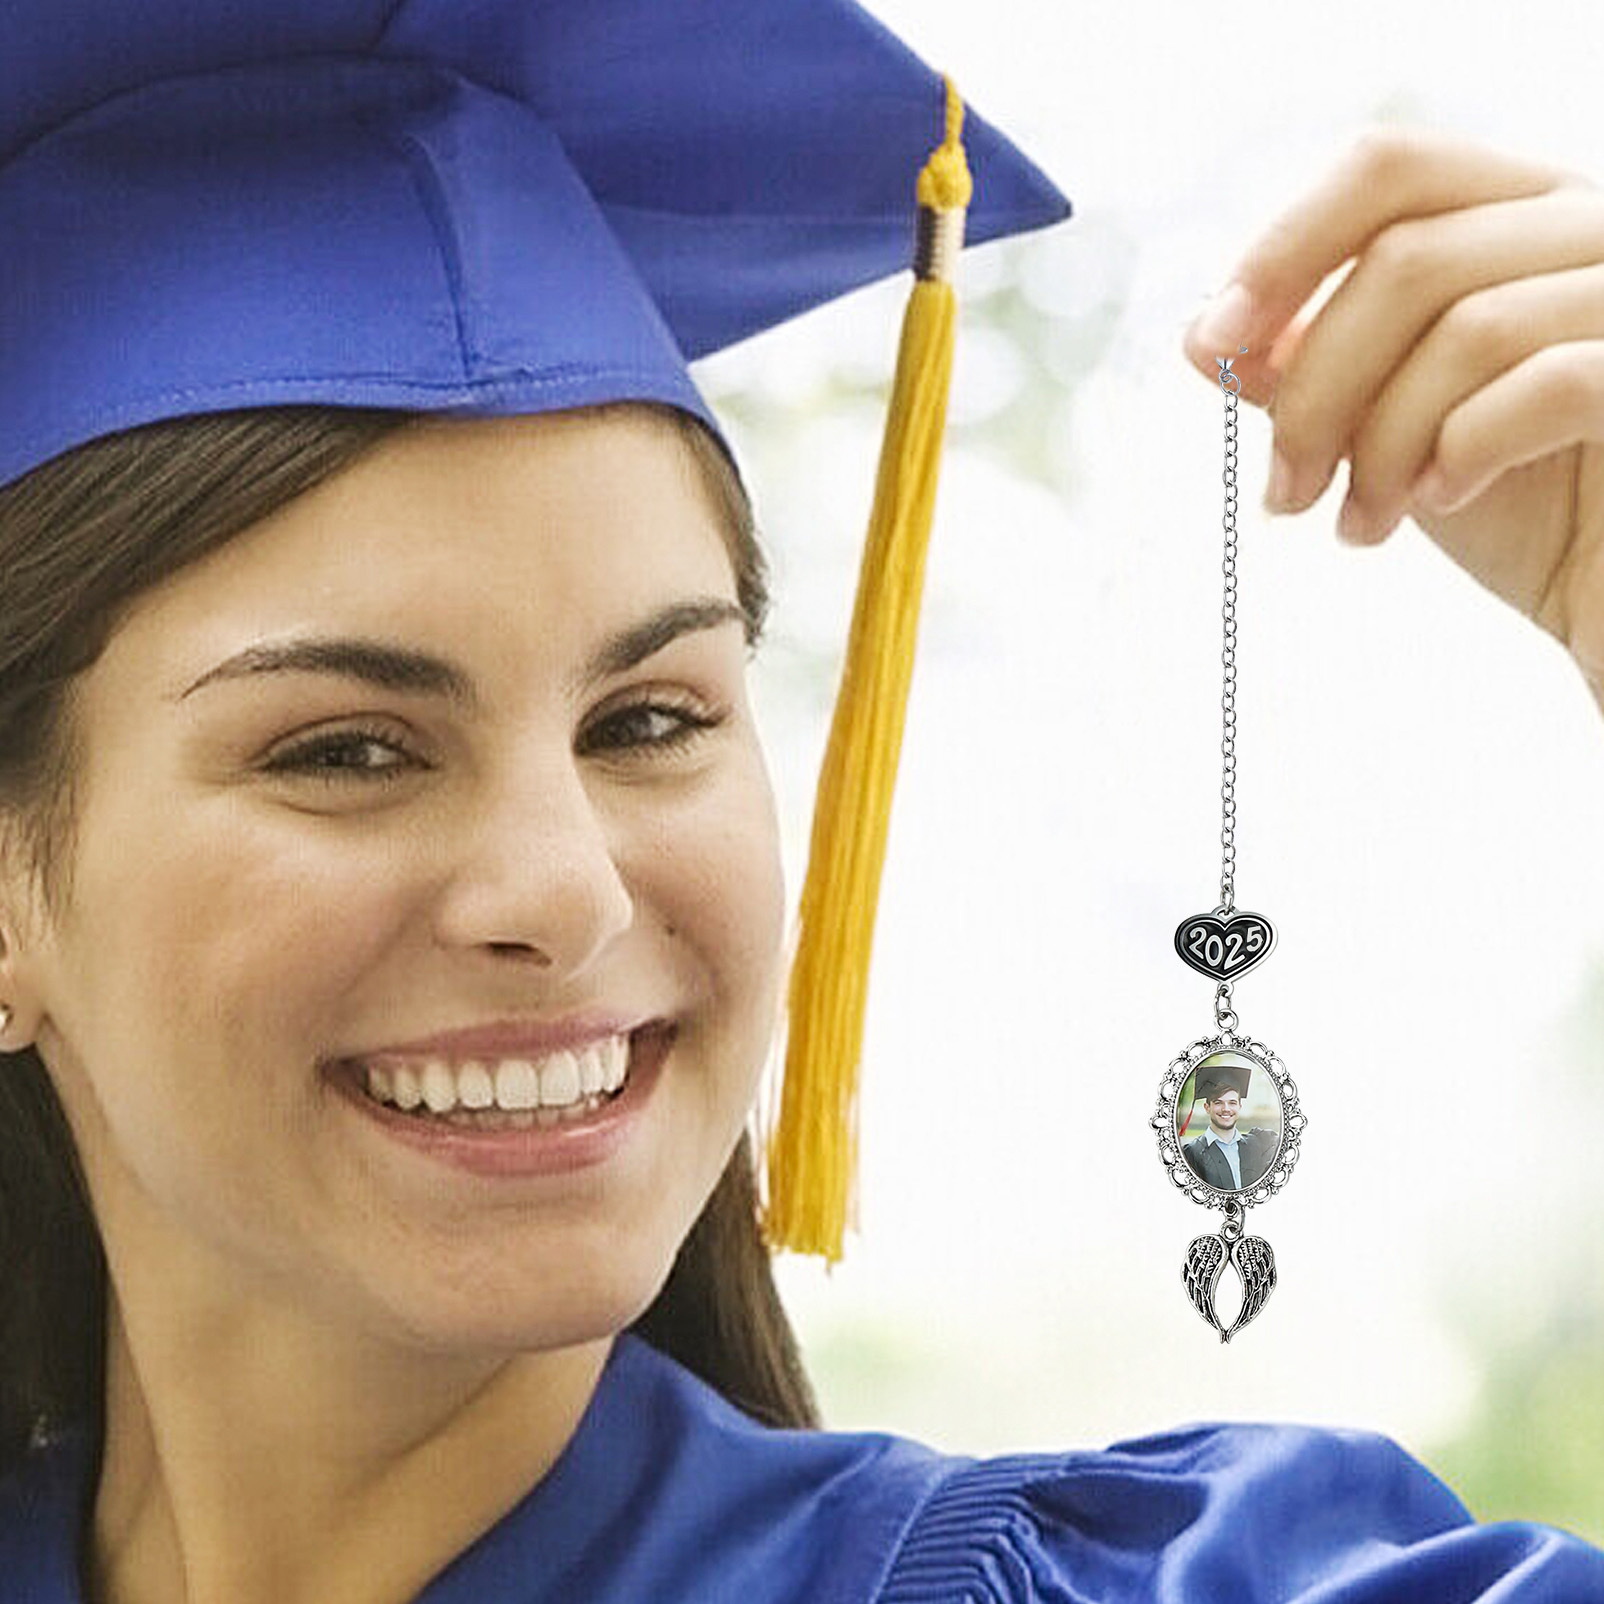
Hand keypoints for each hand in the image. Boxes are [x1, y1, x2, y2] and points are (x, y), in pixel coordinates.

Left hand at [1180, 125, 1603, 708]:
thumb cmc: (1517, 504)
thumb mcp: (1393, 428)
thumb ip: (1313, 371)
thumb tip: (1200, 335)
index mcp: (1517, 216)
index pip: (1388, 170)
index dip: (1284, 248)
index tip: (1215, 344)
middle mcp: (1592, 226)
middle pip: (1406, 260)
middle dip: (1316, 391)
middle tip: (1287, 493)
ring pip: (1469, 328)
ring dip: (1380, 444)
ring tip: (1360, 525)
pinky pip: (1549, 383)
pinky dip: (1466, 448)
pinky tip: (1439, 502)